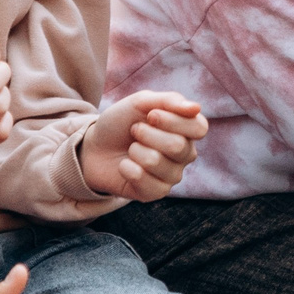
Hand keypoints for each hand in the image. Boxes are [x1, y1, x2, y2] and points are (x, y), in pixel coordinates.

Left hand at [79, 91, 208, 200]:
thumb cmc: (121, 123)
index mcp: (187, 131)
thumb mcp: (141, 102)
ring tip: (130, 149)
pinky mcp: (156, 192)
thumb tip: (196, 108)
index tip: (151, 115)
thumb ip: (168, 101)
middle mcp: (185, 154)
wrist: (94, 147)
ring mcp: (172, 175)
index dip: (173, 121)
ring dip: (135, 151)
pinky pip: (145, 182)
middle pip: (177, 146)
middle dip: (147, 134)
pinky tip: (125, 166)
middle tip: (135, 131)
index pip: (199, 128)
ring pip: (156, 162)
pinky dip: (128, 169)